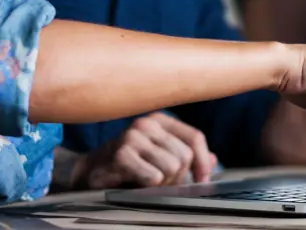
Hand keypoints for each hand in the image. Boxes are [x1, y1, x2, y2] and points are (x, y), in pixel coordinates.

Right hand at [82, 113, 217, 188]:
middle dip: (177, 176)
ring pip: (171, 167)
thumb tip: (213, 160)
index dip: (203, 162)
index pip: (195, 138)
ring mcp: (133, 136)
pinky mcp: (121, 154)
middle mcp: (147, 123)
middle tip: (161, 181)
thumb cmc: (130, 164)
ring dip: (162, 182)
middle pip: (184, 156)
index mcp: (160, 120)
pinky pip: (153, 176)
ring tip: (146, 180)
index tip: (203, 179)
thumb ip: (186, 155)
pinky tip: (136, 181)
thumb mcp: (160, 156)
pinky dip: (149, 185)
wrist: (92, 171)